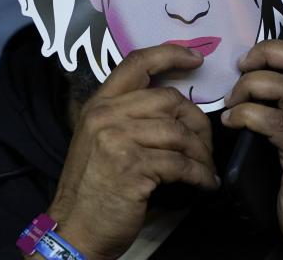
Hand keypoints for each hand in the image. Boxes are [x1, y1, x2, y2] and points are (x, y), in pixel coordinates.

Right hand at [47, 44, 218, 259]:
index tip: (197, 58)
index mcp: (99, 104)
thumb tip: (175, 106)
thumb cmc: (92, 185)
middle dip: (197, 121)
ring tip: (206, 167)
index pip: (137, 63)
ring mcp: (118, 140)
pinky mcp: (133, 167)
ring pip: (178, 133)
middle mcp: (107, 115)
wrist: (75, 227)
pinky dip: (199, 174)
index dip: (170, 54)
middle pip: (169, 100)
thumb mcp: (100, 139)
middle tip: (205, 144)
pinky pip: (180, 164)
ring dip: (201, 153)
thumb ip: (128, 115)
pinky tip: (206, 182)